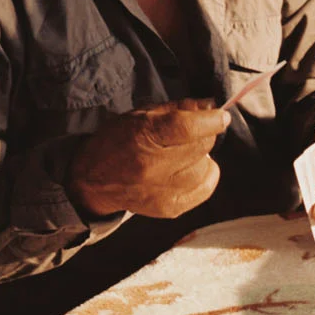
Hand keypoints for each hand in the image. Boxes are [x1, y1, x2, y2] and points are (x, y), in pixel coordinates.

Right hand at [68, 98, 228, 218]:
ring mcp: (163, 191)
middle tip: (196, 132)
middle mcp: (153, 166)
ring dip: (202, 156)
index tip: (220, 116)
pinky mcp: (170, 208)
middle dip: (205, 134)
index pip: (188, 127)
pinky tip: (192, 168)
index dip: (211, 120)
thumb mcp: (141, 115)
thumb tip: (210, 107)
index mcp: (143, 136)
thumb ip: (177, 109)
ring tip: (184, 153)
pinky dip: (205, 175)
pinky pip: (206, 188)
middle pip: (201, 147)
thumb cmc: (118, 141)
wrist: (94, 180)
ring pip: (206, 167)